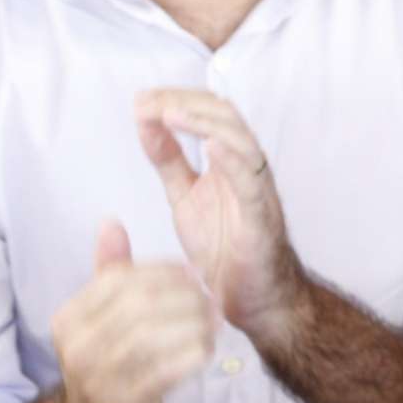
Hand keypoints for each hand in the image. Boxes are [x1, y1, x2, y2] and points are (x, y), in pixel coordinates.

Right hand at [48, 221, 216, 402]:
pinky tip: (208, 350)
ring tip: (216, 323)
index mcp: (69, 319)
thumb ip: (108, 272)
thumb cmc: (111, 370)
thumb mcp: (102, 320)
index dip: (164, 272)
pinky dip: (194, 354)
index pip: (120, 279)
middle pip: (140, 304)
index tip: (194, 274)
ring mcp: (97, 378)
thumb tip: (111, 222)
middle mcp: (76, 347)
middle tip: (213, 299)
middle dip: (184, 296)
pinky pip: (167, 370)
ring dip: (194, 324)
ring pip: (156, 335)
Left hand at [136, 91, 302, 341]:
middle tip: (148, 103)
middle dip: (184, 102)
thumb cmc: (226, 252)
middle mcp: (246, 168)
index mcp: (227, 161)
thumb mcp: (185, 197)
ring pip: (240, 139)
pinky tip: (210, 148)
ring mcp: (256, 191)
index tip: (140, 100)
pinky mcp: (262, 218)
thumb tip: (145, 123)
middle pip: (224, 115)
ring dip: (204, 122)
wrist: (254, 303)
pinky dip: (234, 160)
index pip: (207, 111)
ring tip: (170, 115)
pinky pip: (252, 182)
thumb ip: (169, 161)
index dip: (174, 98)